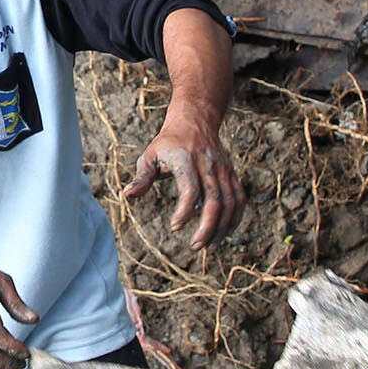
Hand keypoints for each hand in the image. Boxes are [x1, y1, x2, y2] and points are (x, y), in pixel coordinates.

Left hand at [126, 113, 243, 247]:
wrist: (195, 122)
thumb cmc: (167, 144)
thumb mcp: (149, 156)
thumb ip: (141, 178)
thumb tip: (128, 196)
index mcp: (186, 160)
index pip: (191, 188)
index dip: (185, 210)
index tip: (175, 227)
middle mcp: (208, 165)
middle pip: (215, 200)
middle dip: (207, 227)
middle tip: (195, 246)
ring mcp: (223, 170)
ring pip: (230, 202)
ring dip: (222, 227)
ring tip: (207, 244)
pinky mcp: (231, 174)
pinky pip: (239, 199)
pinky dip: (235, 218)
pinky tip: (223, 233)